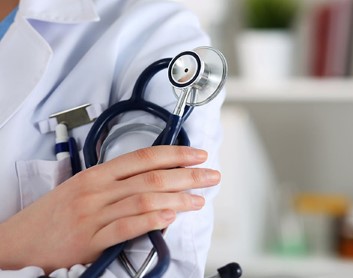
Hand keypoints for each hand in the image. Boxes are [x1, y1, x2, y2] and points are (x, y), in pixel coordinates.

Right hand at [0, 146, 219, 272]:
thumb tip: (154, 184)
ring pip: (145, 200)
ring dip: (178, 200)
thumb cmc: (53, 216)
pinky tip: (171, 219)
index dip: (175, 154)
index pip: (143, 157)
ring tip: (199, 200)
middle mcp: (97, 191)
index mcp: (96, 175)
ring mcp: (93, 215)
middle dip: (188, 175)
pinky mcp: (90, 242)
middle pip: (151, 177)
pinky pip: (127, 228)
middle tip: (211, 175)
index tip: (199, 154)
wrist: (18, 243)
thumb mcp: (81, 189)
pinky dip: (153, 222)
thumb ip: (115, 185)